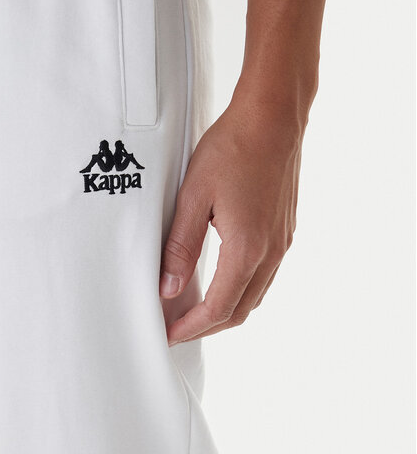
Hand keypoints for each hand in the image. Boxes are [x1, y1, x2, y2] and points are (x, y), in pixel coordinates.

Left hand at [159, 87, 303, 345]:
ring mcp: (282, 242)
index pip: (218, 308)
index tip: (170, 334)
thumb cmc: (233, 149)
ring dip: (227, 309)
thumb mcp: (193, 196)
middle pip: (241, 310)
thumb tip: (168, 287)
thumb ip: (180, 246)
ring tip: (196, 309)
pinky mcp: (285, 230)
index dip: (192, 328)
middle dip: (208, 326)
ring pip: (256, 294)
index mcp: (247, 248)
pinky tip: (223, 278)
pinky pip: (265, 274)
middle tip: (179, 328)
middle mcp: (271, 252)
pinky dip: (242, 288)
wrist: (273, 119)